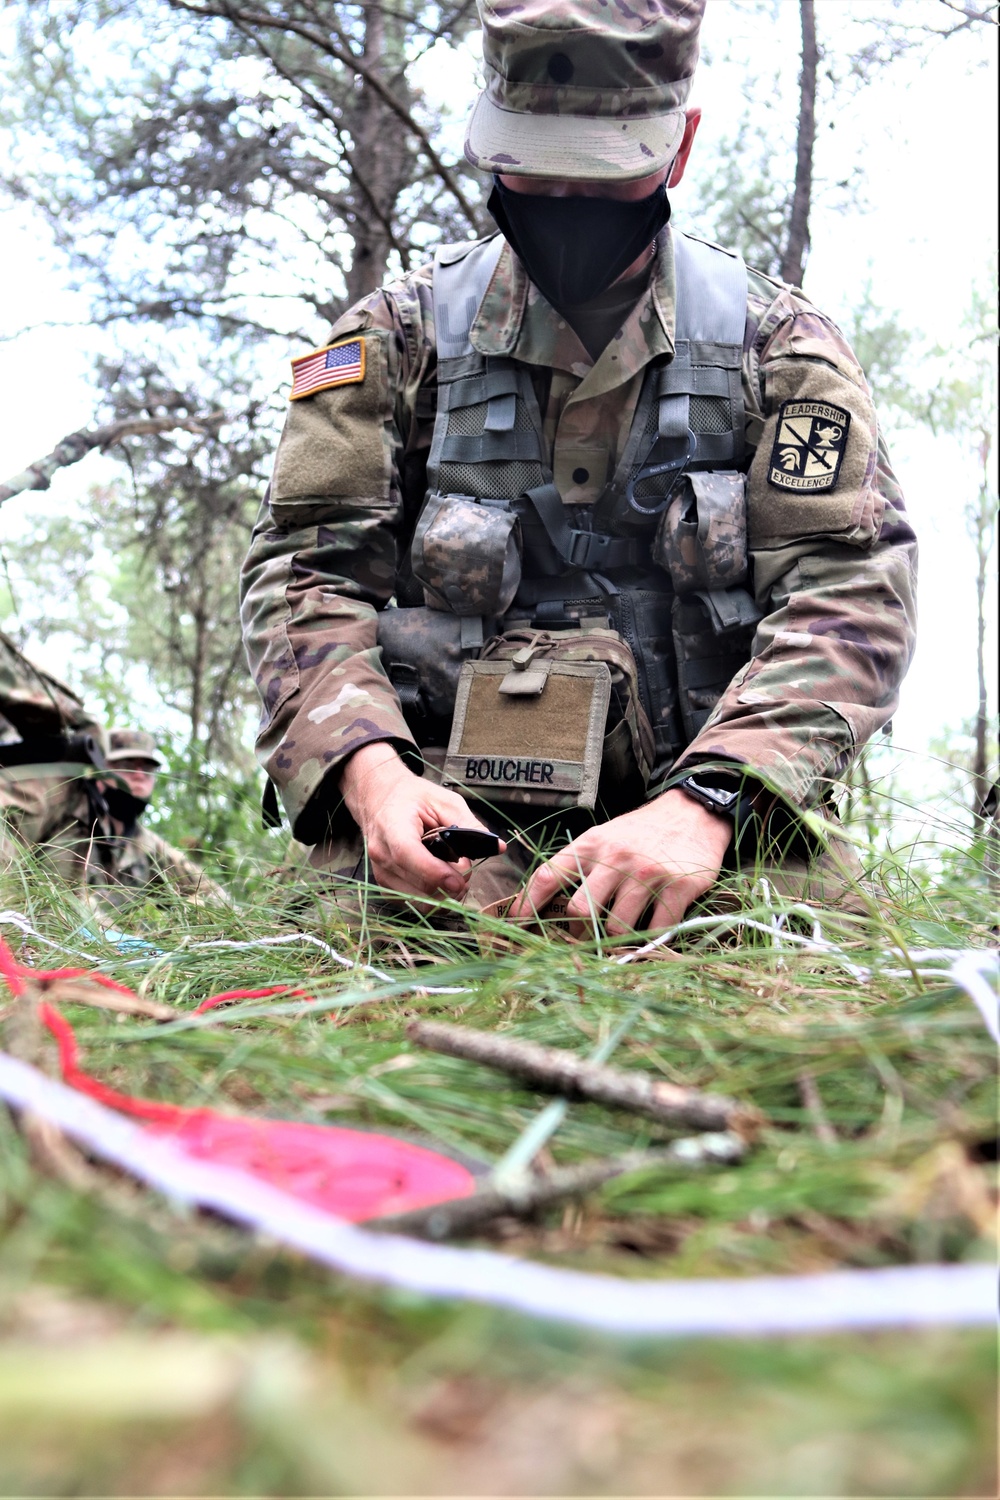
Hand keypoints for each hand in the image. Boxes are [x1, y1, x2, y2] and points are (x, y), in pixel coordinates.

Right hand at [339, 742, 503, 898]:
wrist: (379, 799)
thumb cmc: (412, 798)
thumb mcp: (444, 801)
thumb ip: (469, 824)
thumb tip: (497, 847)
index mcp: (393, 825)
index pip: (408, 855)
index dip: (435, 872)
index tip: (460, 881)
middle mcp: (381, 852)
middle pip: (416, 883)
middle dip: (448, 885)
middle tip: (467, 871)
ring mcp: (380, 871)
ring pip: (416, 899)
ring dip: (442, 895)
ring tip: (456, 877)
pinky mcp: (384, 883)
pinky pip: (411, 902)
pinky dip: (431, 898)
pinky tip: (441, 882)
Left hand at [510, 788, 730, 935]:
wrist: (693, 813)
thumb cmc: (641, 832)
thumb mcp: (605, 837)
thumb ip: (580, 865)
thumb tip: (548, 903)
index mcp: (591, 844)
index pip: (548, 876)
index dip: (527, 904)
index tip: (516, 925)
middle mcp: (616, 858)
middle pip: (581, 912)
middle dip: (578, 934)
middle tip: (583, 939)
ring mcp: (647, 874)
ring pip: (616, 928)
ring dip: (614, 941)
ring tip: (617, 939)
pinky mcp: (678, 887)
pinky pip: (655, 929)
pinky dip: (648, 939)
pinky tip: (648, 933)